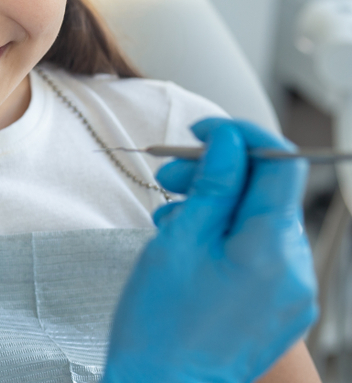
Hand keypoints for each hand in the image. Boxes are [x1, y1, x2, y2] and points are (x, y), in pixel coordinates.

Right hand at [102, 118, 316, 382]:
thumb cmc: (160, 323)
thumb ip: (213, 185)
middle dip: (221, 173)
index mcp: (273, 249)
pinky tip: (187, 244)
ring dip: (219, 205)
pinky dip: (227, 236)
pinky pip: (260, 254)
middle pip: (269, 193)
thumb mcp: (180, 240)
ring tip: (171, 218)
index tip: (202, 131)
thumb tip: (231, 142)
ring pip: (262, 222)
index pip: (280, 164)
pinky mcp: (278, 309)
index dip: (241, 137)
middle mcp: (295, 271)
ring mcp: (291, 294)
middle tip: (170, 176)